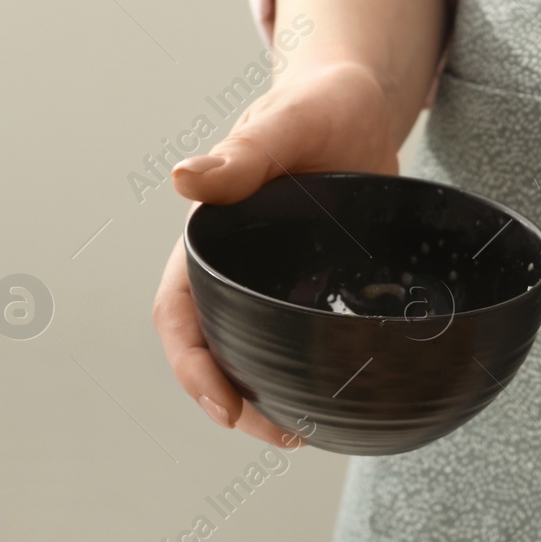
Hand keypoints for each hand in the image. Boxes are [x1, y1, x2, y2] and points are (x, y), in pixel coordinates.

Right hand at [152, 61, 400, 445]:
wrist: (360, 105)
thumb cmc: (318, 105)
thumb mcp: (286, 123)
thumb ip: (242, 154)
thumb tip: (185, 181)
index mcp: (211, 238)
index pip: (179, 311)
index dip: (192, 365)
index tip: (223, 407)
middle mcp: (236, 267)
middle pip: (215, 347)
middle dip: (235, 400)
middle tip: (281, 436)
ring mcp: (275, 281)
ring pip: (255, 351)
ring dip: (269, 397)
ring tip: (305, 433)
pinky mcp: (315, 287)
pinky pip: (300, 339)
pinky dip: (308, 372)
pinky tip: (337, 399)